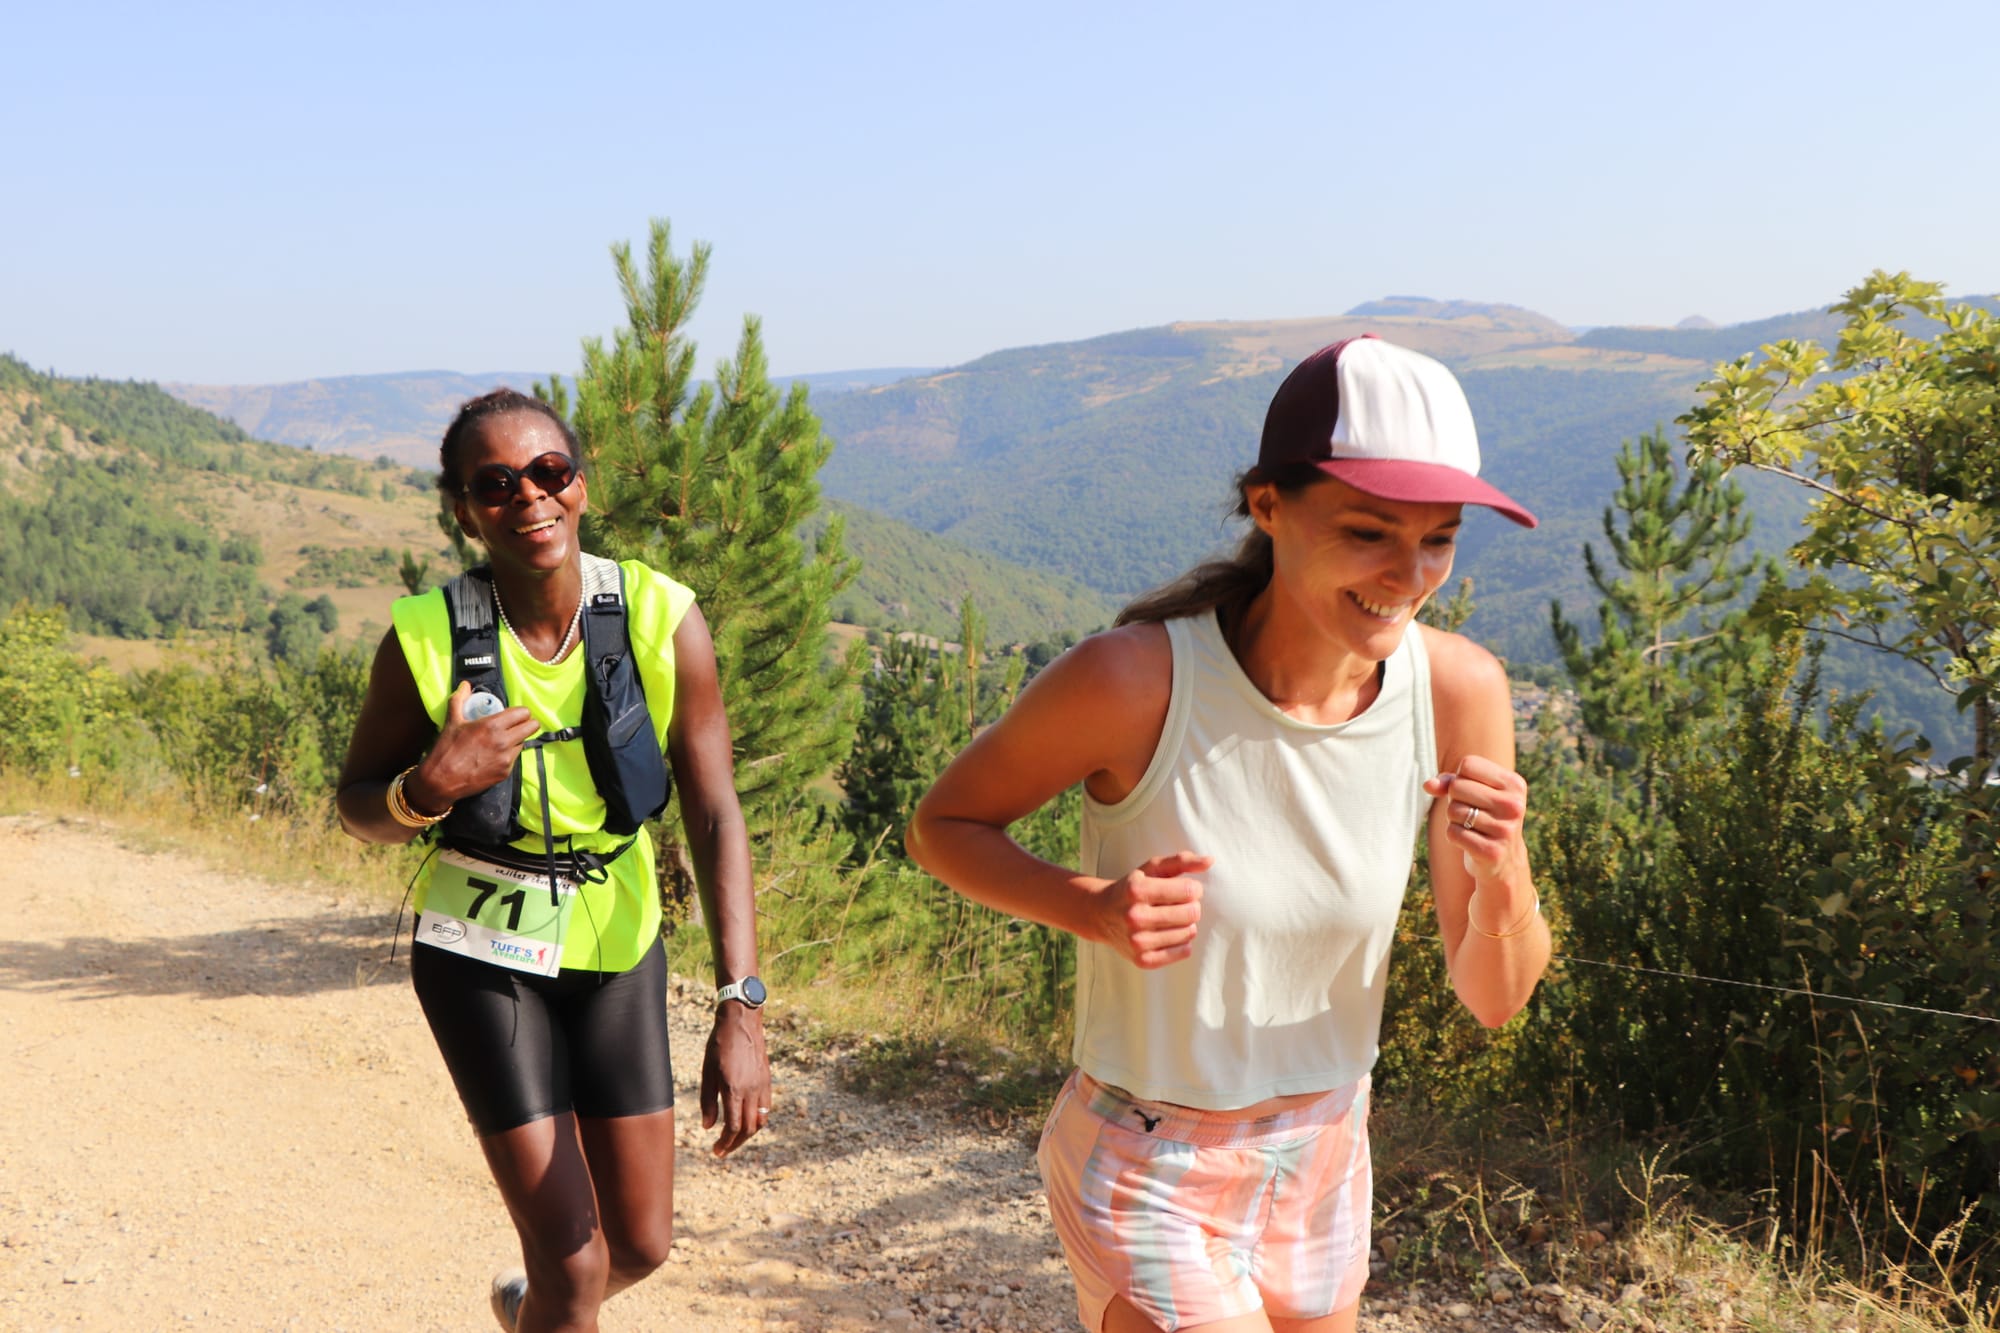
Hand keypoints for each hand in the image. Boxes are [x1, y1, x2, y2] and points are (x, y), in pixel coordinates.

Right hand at [409, 681, 538, 809]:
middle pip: (532, 727)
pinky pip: (515, 759)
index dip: (520, 712)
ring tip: (502, 740)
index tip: (514, 714)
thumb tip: (465, 685)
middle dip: (526, 724)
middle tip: (515, 725)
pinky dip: (509, 755)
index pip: (523, 713)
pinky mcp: (506, 773)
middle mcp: (504, 741)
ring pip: (523, 743)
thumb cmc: (446, 750)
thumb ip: (459, 700)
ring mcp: (506, 759)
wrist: (441, 781)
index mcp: (492, 725)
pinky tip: (495, 755)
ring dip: (517, 740)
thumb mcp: (452, 721)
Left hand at [700, 1002, 770, 1156]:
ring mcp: (762, 1085)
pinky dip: (757, 1120)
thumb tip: (708, 1126)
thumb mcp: (707, 1072)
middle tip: (722, 1150)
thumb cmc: (719, 1045)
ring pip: (760, 1121)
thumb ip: (707, 1101)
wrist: (742, 1022)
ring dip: (747, 1135)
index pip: (733, 1127)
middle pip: (748, 1129)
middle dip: (735, 1144)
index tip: (716, 1151)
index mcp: (734, 1089)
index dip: (725, 1143)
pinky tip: (746, 1121)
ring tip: (734, 1139)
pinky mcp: (767, 1080)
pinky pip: (766, 1108)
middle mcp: (751, 1090)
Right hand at [1091, 850, 1210, 968]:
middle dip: (1191, 906)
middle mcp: (1135, 916)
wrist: (1100, 914)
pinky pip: (1183, 952)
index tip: (1185, 889)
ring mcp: (1138, 941)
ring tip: (1172, 918)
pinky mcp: (1143, 960)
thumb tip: (1210, 861)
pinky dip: (1183, 942)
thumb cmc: (1132, 888)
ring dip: (1186, 924)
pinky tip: (1171, 933)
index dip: (1193, 888)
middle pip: (1192, 913)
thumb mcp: (1152, 868)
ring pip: (1189, 933)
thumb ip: (1182, 861)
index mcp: (1137, 890)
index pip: (1189, 891)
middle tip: (1179, 905)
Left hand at [1425, 755, 1527, 885]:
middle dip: (1455, 799)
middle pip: (1457, 787)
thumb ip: (1449, 782)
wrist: (1504, 860)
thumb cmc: (1485, 816)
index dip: (1460, 778)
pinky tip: (1471, 841)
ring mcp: (1505, 830)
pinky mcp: (1491, 852)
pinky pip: (1452, 833)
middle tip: (1472, 812)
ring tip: (1473, 827)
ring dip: (1455, 819)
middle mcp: (1514, 805)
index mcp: (1515, 784)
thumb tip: (1428, 785)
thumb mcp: (1475, 793)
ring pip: (1453, 810)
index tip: (1474, 792)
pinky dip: (1454, 836)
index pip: (1468, 764)